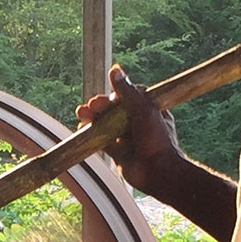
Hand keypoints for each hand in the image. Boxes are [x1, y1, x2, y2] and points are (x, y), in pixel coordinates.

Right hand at [76, 64, 184, 191]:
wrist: (159, 172)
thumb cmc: (156, 139)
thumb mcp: (143, 109)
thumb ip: (127, 91)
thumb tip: (115, 69)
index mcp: (150, 109)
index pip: (129, 96)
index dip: (116, 95)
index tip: (109, 98)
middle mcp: (138, 123)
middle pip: (115, 109)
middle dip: (101, 106)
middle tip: (91, 105)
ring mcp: (128, 138)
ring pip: (107, 124)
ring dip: (94, 117)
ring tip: (82, 113)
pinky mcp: (119, 153)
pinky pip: (102, 140)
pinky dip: (92, 134)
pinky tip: (82, 128)